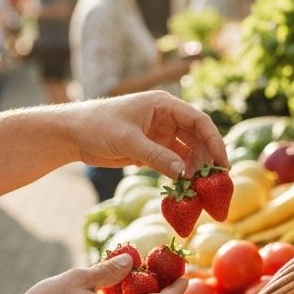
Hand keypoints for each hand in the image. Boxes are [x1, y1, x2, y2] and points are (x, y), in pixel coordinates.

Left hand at [66, 90, 226, 178]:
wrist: (71, 134)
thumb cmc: (97, 126)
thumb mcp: (128, 140)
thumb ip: (157, 157)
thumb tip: (185, 174)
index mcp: (164, 105)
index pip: (199, 121)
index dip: (214, 141)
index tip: (222, 163)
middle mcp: (167, 117)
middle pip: (198, 137)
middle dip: (207, 158)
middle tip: (214, 182)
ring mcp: (161, 134)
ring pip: (188, 151)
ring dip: (195, 168)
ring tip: (199, 188)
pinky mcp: (153, 149)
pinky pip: (174, 162)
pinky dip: (181, 174)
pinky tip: (185, 188)